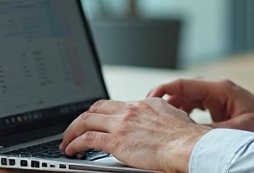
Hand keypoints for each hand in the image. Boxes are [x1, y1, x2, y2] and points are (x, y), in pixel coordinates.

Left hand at [59, 98, 208, 172]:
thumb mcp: (175, 116)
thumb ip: (163, 115)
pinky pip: (87, 139)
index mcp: (144, 104)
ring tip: (66, 141)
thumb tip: (163, 120)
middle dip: (82, 118)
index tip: (96, 119)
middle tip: (75, 128)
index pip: (115, 104)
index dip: (101, 112)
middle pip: (96, 108)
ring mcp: (122, 124)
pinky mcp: (116, 141)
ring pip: (86, 120)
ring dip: (72, 131)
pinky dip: (75, 144)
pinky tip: (71, 150)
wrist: (187, 145)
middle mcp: (130, 110)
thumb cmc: (187, 137)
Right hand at [148, 79, 253, 135]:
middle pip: (182, 91)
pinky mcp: (217, 106)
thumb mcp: (240, 128)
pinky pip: (194, 107)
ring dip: (172, 109)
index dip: (164, 90)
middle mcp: (216, 90)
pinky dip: (183, 115)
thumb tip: (192, 137)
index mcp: (220, 89)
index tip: (149, 99)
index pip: (185, 84)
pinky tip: (177, 126)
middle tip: (148, 114)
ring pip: (186, 99)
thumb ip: (215, 132)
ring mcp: (216, 97)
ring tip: (158, 122)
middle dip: (164, 101)